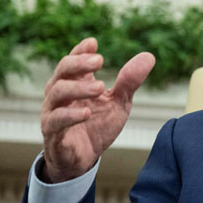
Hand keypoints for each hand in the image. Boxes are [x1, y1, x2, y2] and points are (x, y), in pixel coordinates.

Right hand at [40, 38, 154, 182]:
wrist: (84, 159)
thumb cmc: (98, 125)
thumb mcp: (119, 102)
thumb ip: (129, 81)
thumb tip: (149, 56)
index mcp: (75, 83)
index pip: (73, 61)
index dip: (80, 51)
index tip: (93, 43)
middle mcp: (60, 95)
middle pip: (61, 71)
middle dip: (78, 63)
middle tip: (98, 61)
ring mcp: (53, 113)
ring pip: (56, 93)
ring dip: (78, 88)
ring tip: (99, 87)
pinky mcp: (52, 134)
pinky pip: (55, 122)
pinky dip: (70, 116)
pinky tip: (86, 113)